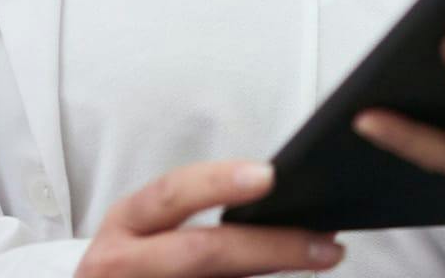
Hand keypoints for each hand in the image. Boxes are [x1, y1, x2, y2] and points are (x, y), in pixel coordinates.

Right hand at [74, 158, 344, 277]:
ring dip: (269, 275)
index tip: (269, 176)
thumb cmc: (136, 262)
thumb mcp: (152, 232)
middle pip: (200, 252)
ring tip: (318, 261)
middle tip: (323, 244)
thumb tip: (284, 209)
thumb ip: (206, 221)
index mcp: (126, 222)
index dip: (219, 183)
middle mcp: (121, 262)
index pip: (171, 193)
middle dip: (268, 247)